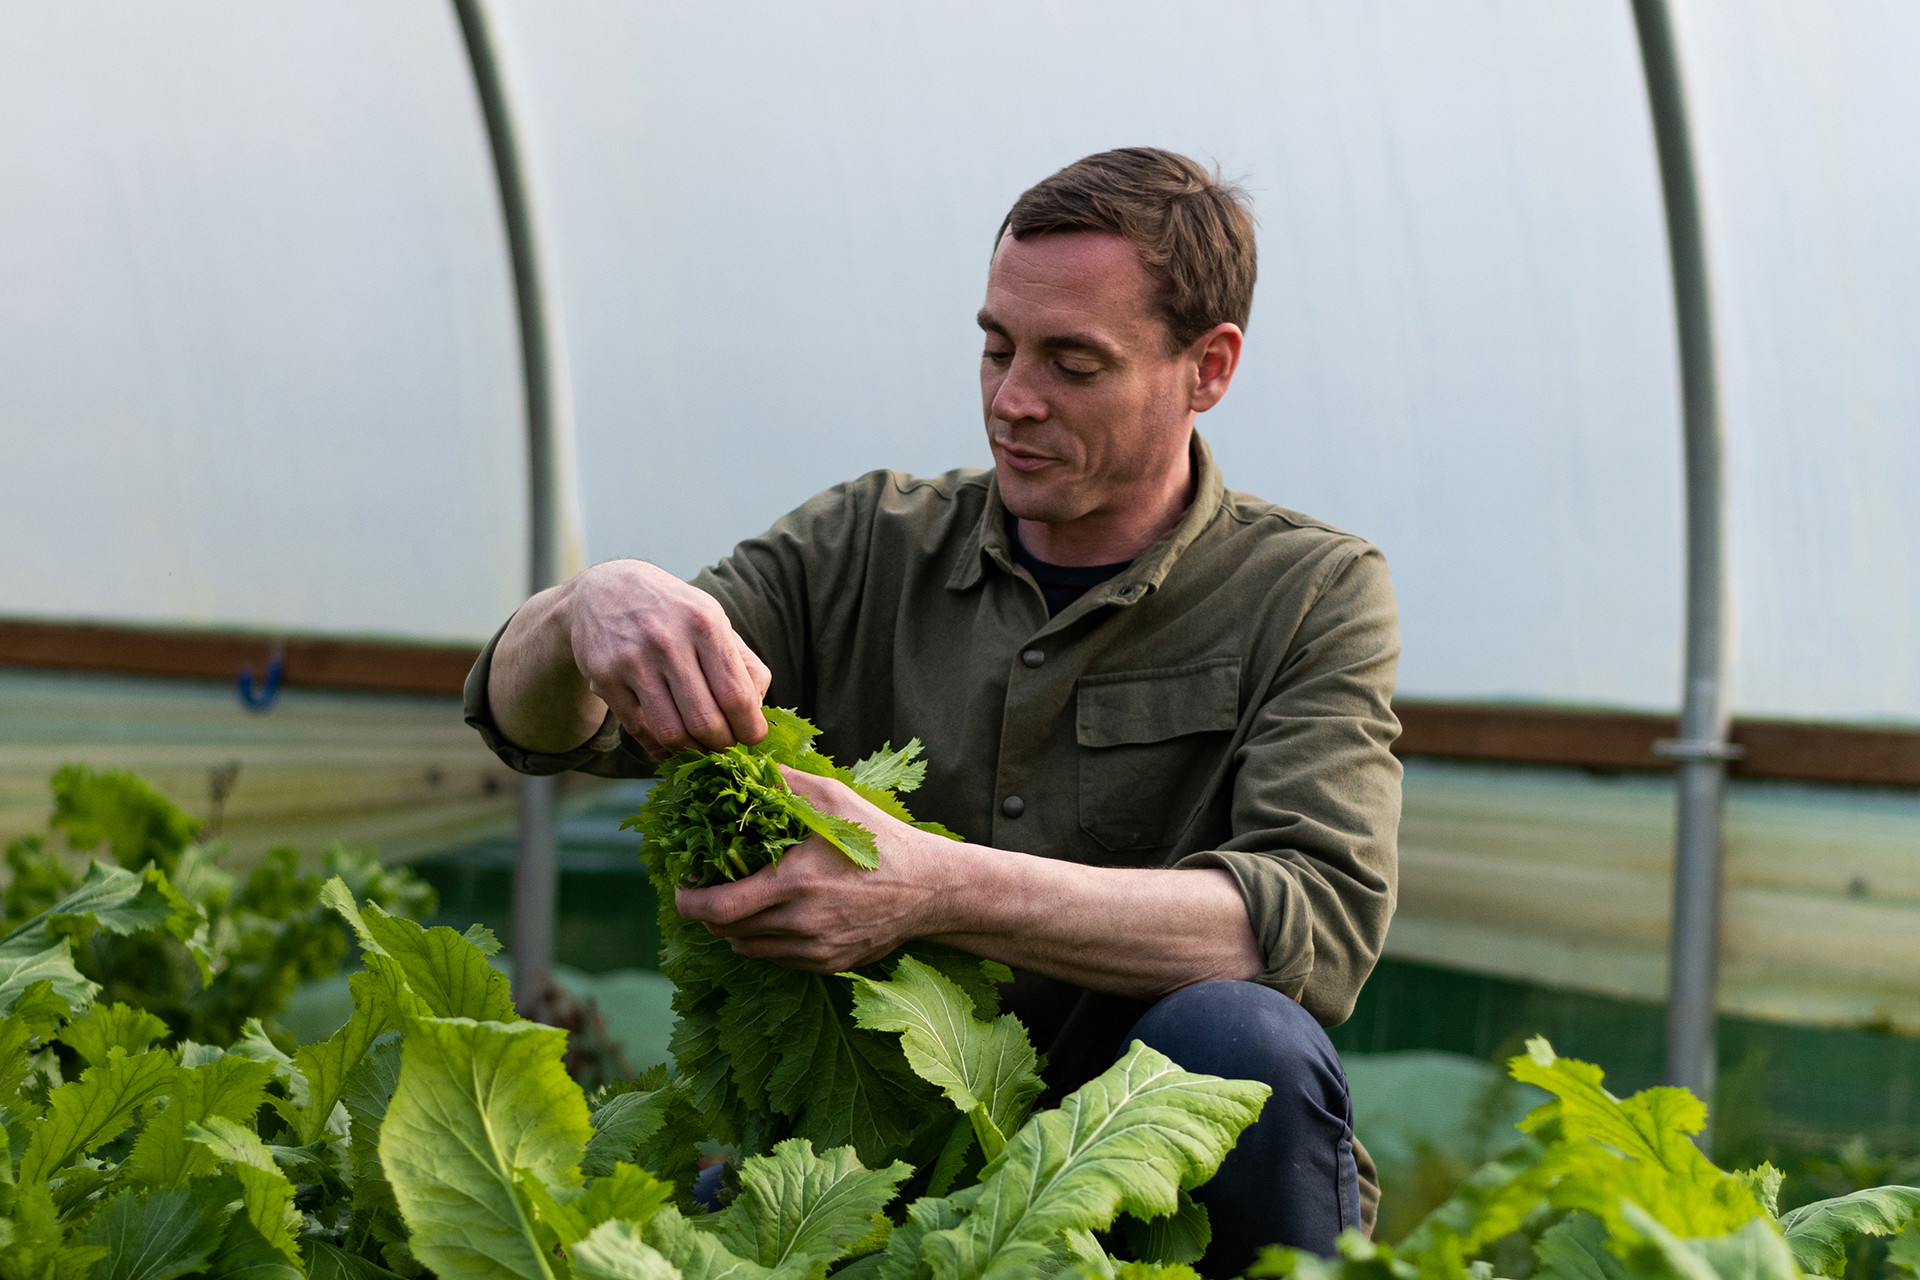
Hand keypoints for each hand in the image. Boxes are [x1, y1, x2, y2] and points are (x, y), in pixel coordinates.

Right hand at [563, 560, 771, 755]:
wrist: (605, 588)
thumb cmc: (674, 612)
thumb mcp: (714, 620)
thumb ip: (744, 664)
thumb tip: (758, 711)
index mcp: (705, 623)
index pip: (736, 695)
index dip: (750, 728)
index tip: (753, 738)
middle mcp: (668, 641)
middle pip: (705, 720)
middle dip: (723, 746)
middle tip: (727, 748)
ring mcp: (633, 660)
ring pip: (671, 732)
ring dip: (693, 753)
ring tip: (703, 749)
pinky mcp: (606, 678)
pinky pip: (639, 730)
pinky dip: (661, 749)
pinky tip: (674, 748)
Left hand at [673, 765, 960, 971]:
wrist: (930, 890)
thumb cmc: (881, 840)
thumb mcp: (834, 798)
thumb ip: (784, 783)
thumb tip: (741, 767)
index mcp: (794, 883)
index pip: (718, 908)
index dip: (689, 899)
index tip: (685, 883)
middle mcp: (800, 924)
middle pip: (725, 931)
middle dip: (706, 911)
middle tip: (707, 888)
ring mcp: (814, 950)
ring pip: (747, 948)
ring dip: (733, 927)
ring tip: (739, 899)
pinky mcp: (827, 965)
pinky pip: (775, 959)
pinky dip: (762, 940)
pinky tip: (773, 916)